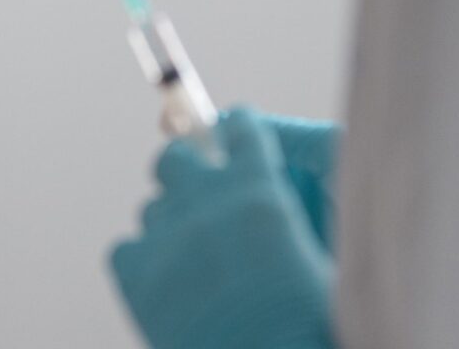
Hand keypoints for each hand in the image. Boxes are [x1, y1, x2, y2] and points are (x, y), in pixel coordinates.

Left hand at [109, 107, 335, 348]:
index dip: (239, 130)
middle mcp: (207, 204)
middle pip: (176, 157)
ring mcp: (165, 239)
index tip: (234, 131)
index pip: (241, 130)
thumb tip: (268, 190)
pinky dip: (144, 262)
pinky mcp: (135, 277)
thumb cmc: (316, 330)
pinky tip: (170, 287)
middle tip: (203, 194)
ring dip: (173, 224)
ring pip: (153, 208)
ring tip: (197, 260)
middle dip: (189, 169)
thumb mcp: (332, 262)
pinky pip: (126, 248)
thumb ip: (296, 212)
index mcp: (261, 193)